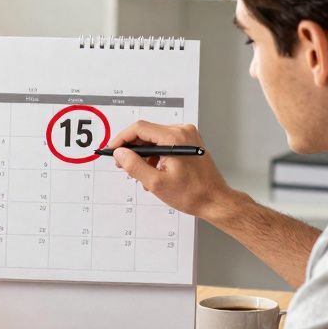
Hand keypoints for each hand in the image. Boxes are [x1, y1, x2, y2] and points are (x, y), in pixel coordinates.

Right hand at [107, 121, 237, 219]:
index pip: (140, 128)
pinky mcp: (189, 143)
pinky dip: (155, 156)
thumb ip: (134, 165)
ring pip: (155, 139)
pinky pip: (165, 143)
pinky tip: (154, 172)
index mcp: (175, 138)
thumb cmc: (192, 193)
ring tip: (141, 174)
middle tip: (122, 164)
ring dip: (144, 155)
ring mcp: (187, 136)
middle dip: (132, 149)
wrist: (215, 200)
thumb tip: (120, 154)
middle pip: (147, 133)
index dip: (122, 139)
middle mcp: (182, 132)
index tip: (112, 149)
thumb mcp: (156, 183)